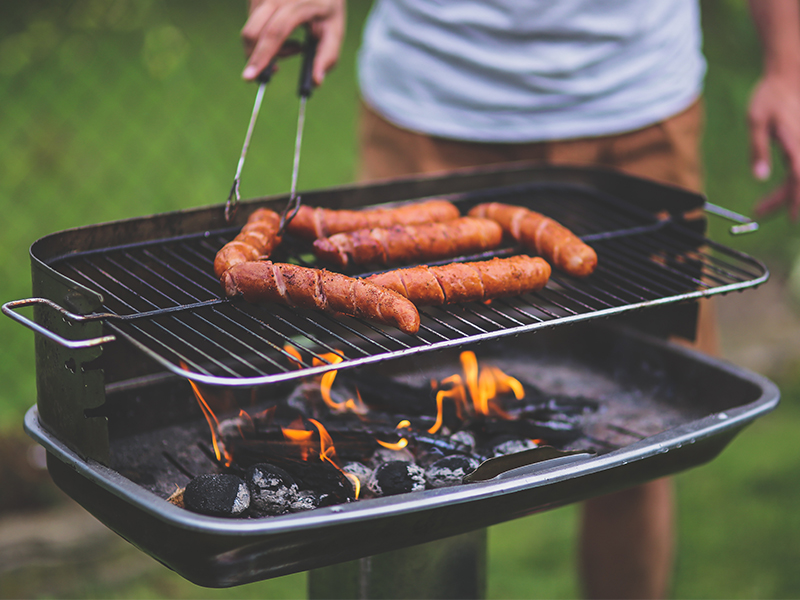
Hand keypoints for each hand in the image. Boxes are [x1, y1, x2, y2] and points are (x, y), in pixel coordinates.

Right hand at [241, 0, 345, 85]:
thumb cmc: (327, 7)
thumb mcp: (335, 29)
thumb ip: (328, 56)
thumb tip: (316, 82)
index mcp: (299, 4)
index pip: (274, 32)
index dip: (262, 56)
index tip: (250, 77)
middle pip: (253, 33)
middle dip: (258, 58)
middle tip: (277, 70)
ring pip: (251, 31)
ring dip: (267, 48)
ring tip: (295, 45)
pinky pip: (251, 24)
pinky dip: (264, 37)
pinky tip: (283, 33)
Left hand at [748, 72, 799, 220]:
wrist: (787, 75)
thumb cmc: (770, 96)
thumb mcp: (756, 121)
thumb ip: (758, 149)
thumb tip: (760, 176)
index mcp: (798, 144)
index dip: (797, 200)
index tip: (790, 217)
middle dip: (787, 201)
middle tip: (763, 213)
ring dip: (788, 193)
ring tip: (762, 207)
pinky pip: (798, 168)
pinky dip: (791, 182)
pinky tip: (779, 191)